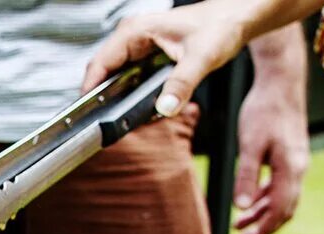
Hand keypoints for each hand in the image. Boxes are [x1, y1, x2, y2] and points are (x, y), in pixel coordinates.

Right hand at [84, 0, 252, 115]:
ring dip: (117, 97)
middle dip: (104, 98)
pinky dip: (130, 93)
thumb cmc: (219, 26)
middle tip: (107, 123)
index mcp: (137, 31)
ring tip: (124, 118)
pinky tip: (139, 106)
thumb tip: (164, 108)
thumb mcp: (202, 58)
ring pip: (114, 76)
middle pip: (103, 72)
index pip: (100, 63)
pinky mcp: (146, 54)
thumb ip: (182, 84)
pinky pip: (128, 77)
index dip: (90, 90)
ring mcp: (137, 45)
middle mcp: (132, 36)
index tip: (88, 114)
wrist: (234, 20)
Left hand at [234, 26, 308, 233]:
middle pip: (284, 209)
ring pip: (282, 198)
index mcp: (291, 169)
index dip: (264, 229)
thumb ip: (246, 176)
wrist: (280, 83)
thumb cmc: (264, 110)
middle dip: (264, 228)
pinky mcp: (289, 156)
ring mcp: (296, 162)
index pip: (280, 210)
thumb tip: (241, 207)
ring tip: (240, 227)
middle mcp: (298, 169)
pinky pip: (280, 185)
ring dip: (262, 214)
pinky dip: (265, 198)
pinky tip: (250, 203)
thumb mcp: (250, 144)